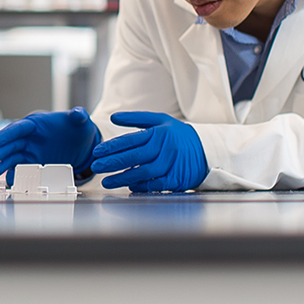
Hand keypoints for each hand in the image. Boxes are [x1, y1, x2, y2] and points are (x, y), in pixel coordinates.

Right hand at [0, 107, 100, 182]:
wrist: (81, 145)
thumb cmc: (77, 130)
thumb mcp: (81, 122)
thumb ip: (78, 117)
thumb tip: (78, 113)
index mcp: (36, 124)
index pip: (18, 128)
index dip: (6, 134)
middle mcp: (29, 138)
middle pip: (12, 144)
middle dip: (1, 151)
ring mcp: (30, 152)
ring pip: (13, 158)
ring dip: (3, 164)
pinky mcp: (34, 164)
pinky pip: (22, 170)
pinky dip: (16, 175)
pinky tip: (11, 181)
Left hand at [90, 111, 208, 192]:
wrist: (207, 150)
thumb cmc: (179, 135)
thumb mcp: (161, 120)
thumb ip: (136, 119)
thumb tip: (113, 117)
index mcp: (158, 132)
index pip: (130, 140)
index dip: (112, 147)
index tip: (96, 152)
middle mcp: (164, 148)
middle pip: (134, 157)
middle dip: (112, 162)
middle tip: (95, 167)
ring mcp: (171, 164)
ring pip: (143, 172)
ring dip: (123, 177)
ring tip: (106, 181)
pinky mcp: (177, 179)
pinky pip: (155, 184)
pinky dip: (141, 186)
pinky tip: (129, 185)